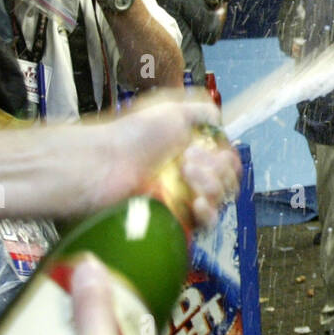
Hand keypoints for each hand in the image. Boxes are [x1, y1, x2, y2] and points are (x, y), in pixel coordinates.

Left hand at [85, 90, 241, 223]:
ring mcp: (183, 199)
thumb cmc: (133, 135)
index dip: (226, 157)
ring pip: (221, 200)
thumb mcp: (171, 111)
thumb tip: (219, 119)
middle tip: (189, 157)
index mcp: (191, 152)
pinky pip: (206, 223)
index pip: (226, 162)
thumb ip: (200, 111)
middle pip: (228, 180)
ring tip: (185, 172)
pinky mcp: (176, 221)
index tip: (215, 149)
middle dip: (216, 167)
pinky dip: (209, 212)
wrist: (105, 164)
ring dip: (212, 184)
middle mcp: (189, 176)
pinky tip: (198, 202)